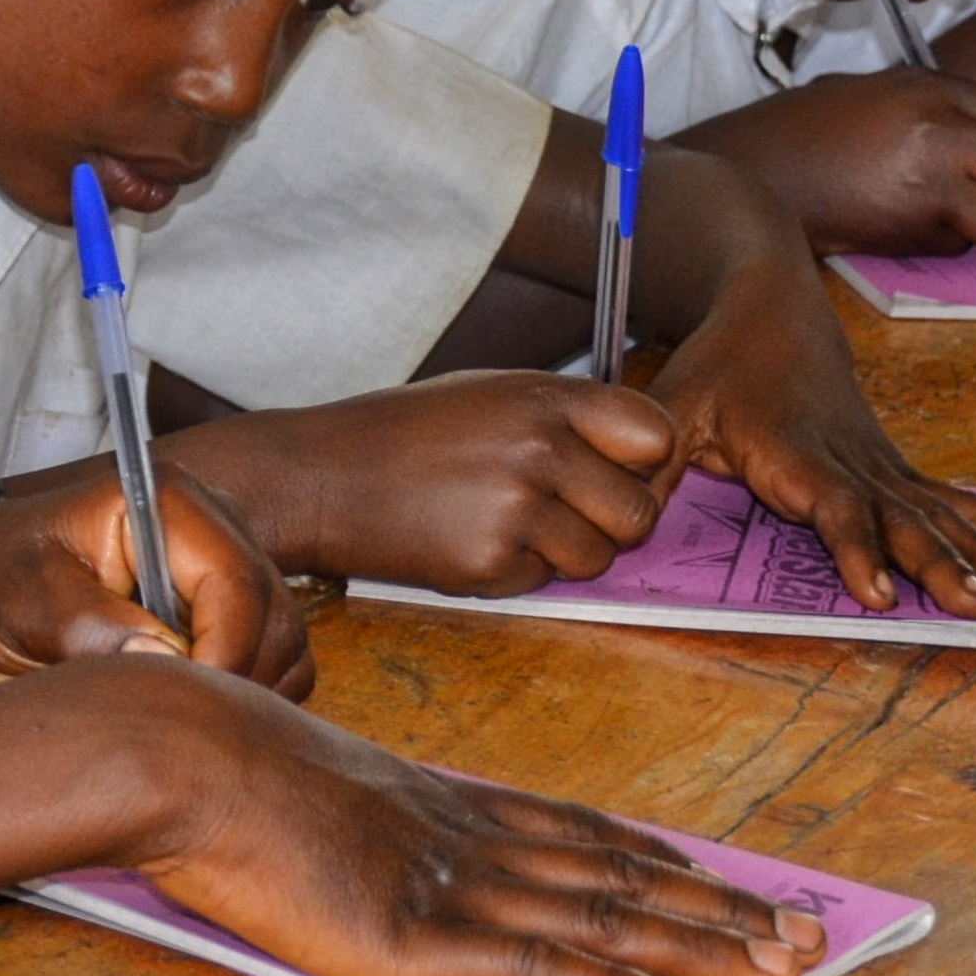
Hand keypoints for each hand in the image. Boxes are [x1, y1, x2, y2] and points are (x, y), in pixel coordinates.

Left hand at [0, 469, 313, 695]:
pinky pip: (267, 668)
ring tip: (169, 718)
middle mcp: (211, 530)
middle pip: (277, 619)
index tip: (188, 710)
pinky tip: (179, 715)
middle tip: (174, 726)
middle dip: (237, 680)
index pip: (238, 584)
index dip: (226, 656)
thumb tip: (165, 663)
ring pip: (283, 649)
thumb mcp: (22, 602)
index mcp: (169, 503)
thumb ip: (92, 628)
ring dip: (242, 696)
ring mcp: (219, 573)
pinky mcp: (218, 615)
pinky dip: (239, 702)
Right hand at [112, 664, 829, 975]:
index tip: (727, 878)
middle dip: (722, 909)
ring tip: (784, 967)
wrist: (184, 757)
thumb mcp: (316, 790)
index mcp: (446, 804)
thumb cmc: (223, 772)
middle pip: (622, 879)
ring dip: (704, 947)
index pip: (582, 834)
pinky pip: (543, 967)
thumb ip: (370, 827)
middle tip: (809, 932)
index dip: (663, 863)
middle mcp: (472, 839)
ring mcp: (453, 887)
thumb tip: (376, 864)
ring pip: (607, 920)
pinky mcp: (421, 939)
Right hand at [169, 373, 683, 597]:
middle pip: (640, 512)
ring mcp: (515, 511)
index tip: (619, 468)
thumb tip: (640, 451)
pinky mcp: (487, 565)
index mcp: (544, 397)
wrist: (319, 478)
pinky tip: (469, 540)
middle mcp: (538, 451)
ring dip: (566, 552)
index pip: (656, 435)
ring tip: (506, 522)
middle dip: (613, 520)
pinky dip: (517, 571)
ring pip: (598, 558)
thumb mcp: (489, 393)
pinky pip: (542, 583)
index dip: (645, 460)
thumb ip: (565, 415)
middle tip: (567, 511)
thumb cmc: (404, 433)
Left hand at [647, 242, 975, 614]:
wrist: (770, 301)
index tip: (881, 594)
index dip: (855, 549)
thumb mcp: (671, 407)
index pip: (832, 505)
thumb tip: (617, 527)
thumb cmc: (716, 362)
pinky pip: (949, 500)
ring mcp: (877, 462)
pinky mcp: (891, 465)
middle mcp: (848, 458)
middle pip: (901, 517)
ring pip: (937, 511)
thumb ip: (648, 467)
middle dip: (941, 564)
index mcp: (794, 450)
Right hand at [694, 69, 975, 254]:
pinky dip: (940, 246)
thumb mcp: (872, 93)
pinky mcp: (907, 227)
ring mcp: (927, 180)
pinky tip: (901, 229)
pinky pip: (955, 247)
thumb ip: (931, 107)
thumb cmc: (801, 132)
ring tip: (949, 222)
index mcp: (930, 88)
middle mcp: (938, 129)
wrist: (748, 167)